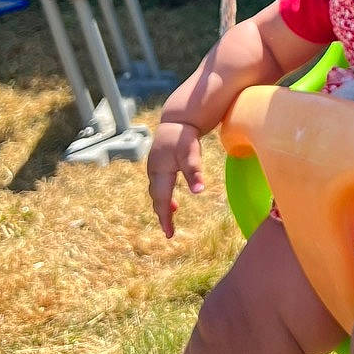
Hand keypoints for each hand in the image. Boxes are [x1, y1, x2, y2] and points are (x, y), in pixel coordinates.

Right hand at [147, 119, 204, 238]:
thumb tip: (199, 191)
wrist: (177, 119)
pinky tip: (174, 201)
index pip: (162, 201)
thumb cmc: (184, 136)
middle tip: (169, 231)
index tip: (169, 234)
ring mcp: (155, 168)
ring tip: (171, 217)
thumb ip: (194, 172)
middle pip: (157, 199)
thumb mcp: (191, 154)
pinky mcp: (159, 165)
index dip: (165, 218)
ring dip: (163, 206)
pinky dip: (164, 197)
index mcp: (160, 172)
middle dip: (162, 215)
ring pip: (157, 193)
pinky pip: (159, 186)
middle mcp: (154, 172)